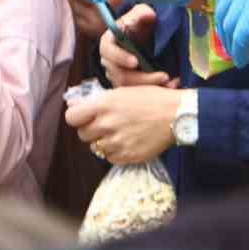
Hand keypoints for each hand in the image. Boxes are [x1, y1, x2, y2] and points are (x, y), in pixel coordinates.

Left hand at [64, 86, 182, 164]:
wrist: (177, 115)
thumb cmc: (152, 99)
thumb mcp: (124, 91)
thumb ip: (98, 101)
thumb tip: (74, 106)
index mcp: (105, 104)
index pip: (71, 118)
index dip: (77, 118)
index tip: (84, 117)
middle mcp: (107, 124)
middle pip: (82, 135)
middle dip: (91, 130)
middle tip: (106, 125)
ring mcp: (117, 142)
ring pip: (95, 148)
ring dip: (104, 142)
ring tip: (120, 133)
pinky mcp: (127, 156)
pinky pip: (110, 158)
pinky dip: (116, 152)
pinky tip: (128, 142)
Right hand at [101, 4, 177, 87]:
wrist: (147, 35)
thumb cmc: (141, 22)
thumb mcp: (143, 13)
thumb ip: (143, 13)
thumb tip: (148, 14)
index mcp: (108, 43)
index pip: (109, 52)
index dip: (120, 58)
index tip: (136, 62)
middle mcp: (110, 62)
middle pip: (121, 76)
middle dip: (143, 79)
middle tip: (164, 76)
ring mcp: (118, 75)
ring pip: (131, 89)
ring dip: (151, 87)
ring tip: (172, 82)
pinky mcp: (129, 86)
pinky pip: (139, 93)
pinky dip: (155, 91)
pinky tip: (172, 85)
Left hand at [215, 0, 248, 65]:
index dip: (225, 10)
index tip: (229, 24)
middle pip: (223, 8)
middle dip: (225, 29)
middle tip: (232, 44)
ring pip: (229, 25)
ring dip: (231, 44)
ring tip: (239, 54)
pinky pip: (239, 39)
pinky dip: (239, 52)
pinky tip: (243, 60)